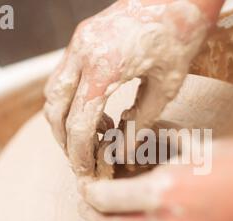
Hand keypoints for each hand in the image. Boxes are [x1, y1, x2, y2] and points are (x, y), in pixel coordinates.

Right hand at [44, 0, 216, 178]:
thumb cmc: (180, 37)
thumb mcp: (166, 86)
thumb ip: (140, 121)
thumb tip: (121, 152)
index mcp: (104, 66)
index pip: (78, 123)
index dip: (80, 152)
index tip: (85, 170)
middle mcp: (82, 52)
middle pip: (54, 109)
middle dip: (64, 139)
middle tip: (82, 158)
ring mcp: (78, 41)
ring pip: (52, 91)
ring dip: (64, 119)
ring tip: (93, 136)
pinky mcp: (82, 37)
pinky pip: (64, 75)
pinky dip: (72, 98)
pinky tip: (97, 110)